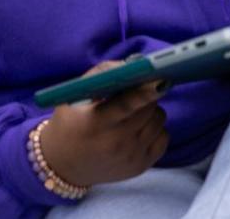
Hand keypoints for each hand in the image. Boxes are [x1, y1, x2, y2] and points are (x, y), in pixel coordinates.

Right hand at [39, 63, 168, 187]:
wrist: (65, 165)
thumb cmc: (68, 123)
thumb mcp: (73, 96)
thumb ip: (100, 75)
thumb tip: (131, 64)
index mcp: (96, 123)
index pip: (126, 106)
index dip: (145, 92)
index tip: (161, 80)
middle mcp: (116, 143)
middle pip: (149, 110)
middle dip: (147, 95)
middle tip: (135, 92)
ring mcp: (131, 156)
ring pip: (159, 121)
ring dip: (151, 111)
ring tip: (134, 112)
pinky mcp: (142, 166)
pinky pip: (163, 137)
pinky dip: (155, 128)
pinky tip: (138, 128)